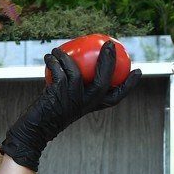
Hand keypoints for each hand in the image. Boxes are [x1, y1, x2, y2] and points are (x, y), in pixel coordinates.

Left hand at [0, 42, 141, 170]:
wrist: (35, 129)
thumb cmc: (51, 112)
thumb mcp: (67, 101)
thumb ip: (75, 87)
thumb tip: (79, 63)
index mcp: (92, 106)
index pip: (116, 96)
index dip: (129, 84)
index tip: (138, 70)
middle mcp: (86, 104)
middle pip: (104, 80)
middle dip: (109, 60)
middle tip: (110, 44)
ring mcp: (73, 99)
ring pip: (76, 71)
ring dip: (66, 57)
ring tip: (58, 50)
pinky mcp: (59, 93)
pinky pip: (59, 70)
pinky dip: (54, 61)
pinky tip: (49, 56)